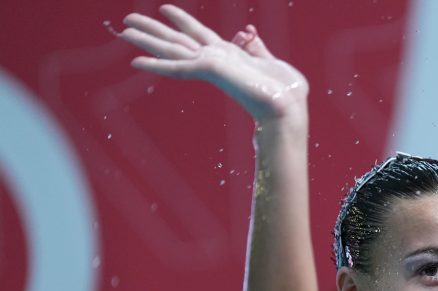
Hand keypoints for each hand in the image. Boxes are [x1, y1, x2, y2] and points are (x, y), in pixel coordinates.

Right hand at [118, 5, 307, 120]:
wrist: (289, 107)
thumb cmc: (286, 91)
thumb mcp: (271, 62)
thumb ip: (257, 48)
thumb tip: (249, 33)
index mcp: (228, 56)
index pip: (199, 34)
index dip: (182, 20)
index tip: (165, 9)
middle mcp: (215, 59)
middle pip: (176, 40)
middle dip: (152, 29)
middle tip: (126, 20)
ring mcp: (210, 65)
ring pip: (170, 48)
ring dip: (146, 39)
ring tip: (122, 30)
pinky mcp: (209, 70)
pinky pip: (177, 68)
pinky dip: (156, 65)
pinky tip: (135, 62)